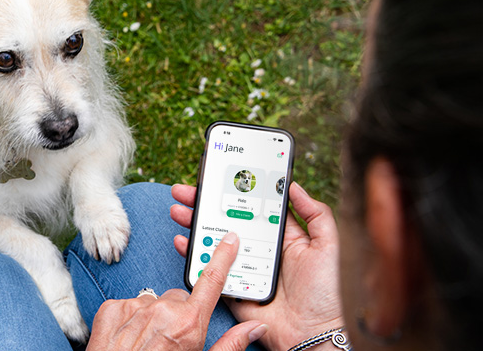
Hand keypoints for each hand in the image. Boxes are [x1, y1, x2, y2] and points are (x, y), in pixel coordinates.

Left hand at [87, 232, 267, 350]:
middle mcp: (162, 309)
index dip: (222, 258)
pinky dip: (129, 319)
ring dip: (152, 317)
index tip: (229, 240)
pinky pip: (127, 306)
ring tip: (147, 342)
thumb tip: (255, 327)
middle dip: (179, 312)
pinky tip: (127, 338)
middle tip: (171, 338)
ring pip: (152, 302)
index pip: (211, 282)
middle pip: (179, 298)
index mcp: (189, 323)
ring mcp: (135, 306)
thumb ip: (230, 344)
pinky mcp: (111, 308)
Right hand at [170, 182, 344, 350]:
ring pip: (212, 240)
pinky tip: (183, 240)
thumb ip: (316, 214)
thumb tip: (293, 186)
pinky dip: (192, 254)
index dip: (234, 192)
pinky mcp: (231, 286)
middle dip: (203, 204)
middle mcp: (257, 249)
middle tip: (187, 190)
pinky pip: (208, 268)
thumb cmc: (326, 292)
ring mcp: (242, 267)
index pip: (252, 207)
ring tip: (179, 210)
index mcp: (279, 237)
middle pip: (225, 220)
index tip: (217, 176)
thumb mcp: (328, 247)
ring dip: (193, 224)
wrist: (313, 332)